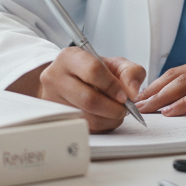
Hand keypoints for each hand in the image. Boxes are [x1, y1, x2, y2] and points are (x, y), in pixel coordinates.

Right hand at [10, 48, 145, 132]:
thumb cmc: (92, 71)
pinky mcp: (56, 117)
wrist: (70, 80)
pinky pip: (83, 128)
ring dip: (108, 119)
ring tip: (115, 113)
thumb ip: (130, 72)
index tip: (125, 96)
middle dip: (113, 108)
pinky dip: (100, 126)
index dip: (113, 86)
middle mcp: (55, 77)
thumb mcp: (114, 64)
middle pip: (88, 99)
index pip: (93, 71)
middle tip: (124, 109)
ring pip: (86, 118)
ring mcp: (52, 99)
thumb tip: (132, 92)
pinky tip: (104, 117)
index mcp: (70, 58)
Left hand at [134, 55, 185, 119]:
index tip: (143, 97)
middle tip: (134, 103)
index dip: (159, 84)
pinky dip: (184, 102)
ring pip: (185, 82)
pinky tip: (171, 111)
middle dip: (152, 90)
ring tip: (144, 108)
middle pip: (176, 74)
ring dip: (161, 96)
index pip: (180, 72)